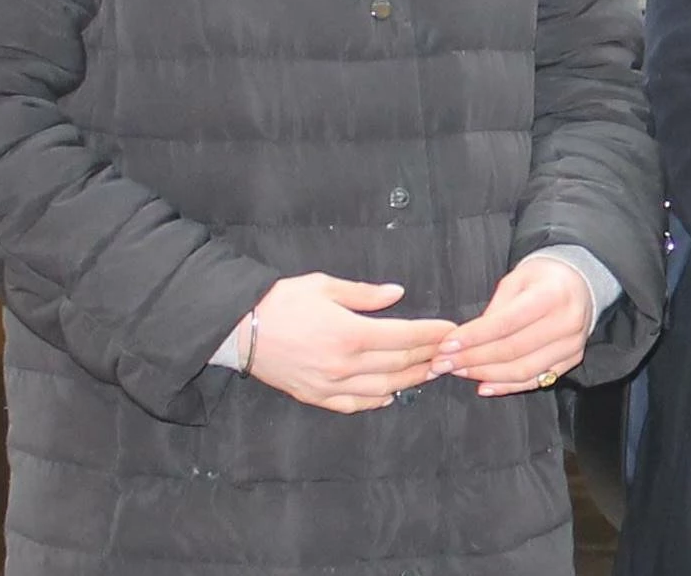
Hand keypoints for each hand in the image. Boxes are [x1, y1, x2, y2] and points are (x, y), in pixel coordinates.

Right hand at [244, 274, 457, 414]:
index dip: (433, 334)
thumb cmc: (281, 302)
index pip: (406, 337)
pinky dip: (377, 401)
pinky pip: (353, 404)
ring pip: (383, 387)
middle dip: (429, 357)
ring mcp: (329, 384)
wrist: (238, 329)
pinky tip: (391, 395)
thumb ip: (365, 294)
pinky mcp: (314, 396)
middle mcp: (344, 364)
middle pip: (400, 363)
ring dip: (412, 380)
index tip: (452, 330)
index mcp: (350, 333)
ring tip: (431, 372)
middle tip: (450, 352)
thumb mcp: (325, 286)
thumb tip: (397, 294)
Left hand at [432, 256, 594, 396]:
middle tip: (444, 362)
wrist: (579, 284)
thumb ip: (494, 309)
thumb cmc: (542, 279)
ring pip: (523, 370)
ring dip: (485, 375)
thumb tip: (466, 340)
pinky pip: (536, 381)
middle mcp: (567, 321)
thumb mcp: (516, 280)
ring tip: (459, 371)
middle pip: (512, 350)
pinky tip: (484, 386)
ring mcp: (572, 344)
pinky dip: (507, 387)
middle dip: (472, 358)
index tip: (446, 345)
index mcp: (553, 295)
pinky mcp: (572, 359)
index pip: (506, 323)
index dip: (474, 337)